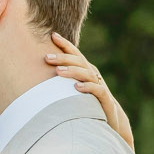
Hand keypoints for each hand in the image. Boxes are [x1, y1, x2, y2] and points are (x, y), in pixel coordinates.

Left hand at [46, 32, 133, 148]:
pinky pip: (97, 90)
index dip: (65, 44)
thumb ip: (64, 79)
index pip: (75, 53)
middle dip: (63, 58)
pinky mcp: (104, 98)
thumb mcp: (75, 88)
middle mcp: (92, 74)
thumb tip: (42, 73)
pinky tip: (76, 87)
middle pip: (78, 61)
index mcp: (85, 69)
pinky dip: (87, 87)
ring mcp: (99, 85)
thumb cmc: (88, 101)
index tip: (52, 36)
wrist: (111, 118)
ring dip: (72, 71)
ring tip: (58, 72)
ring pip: (86, 74)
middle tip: (47, 57)